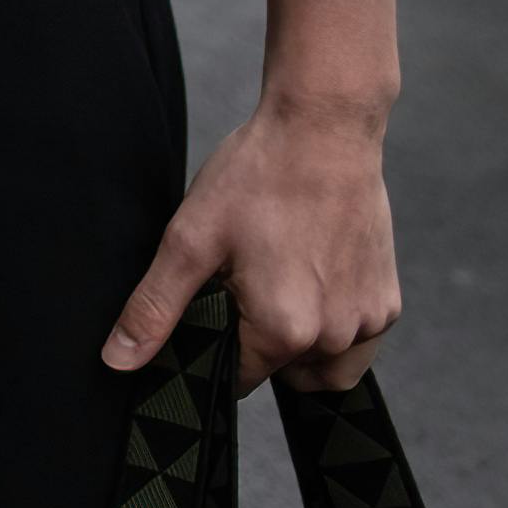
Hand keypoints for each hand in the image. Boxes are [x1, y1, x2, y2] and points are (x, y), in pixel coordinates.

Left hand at [105, 90, 402, 387]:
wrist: (324, 127)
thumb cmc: (257, 175)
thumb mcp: (190, 238)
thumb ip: (154, 307)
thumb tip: (118, 361)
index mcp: (283, 331)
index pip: (241, 380)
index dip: (222, 350)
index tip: (219, 308)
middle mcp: (333, 338)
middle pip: (285, 376)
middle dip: (263, 347)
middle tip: (249, 286)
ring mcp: (368, 322)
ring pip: (327, 368)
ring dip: (304, 348)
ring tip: (282, 287)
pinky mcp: (389, 303)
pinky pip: (358, 341)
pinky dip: (336, 325)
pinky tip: (315, 276)